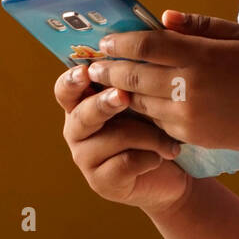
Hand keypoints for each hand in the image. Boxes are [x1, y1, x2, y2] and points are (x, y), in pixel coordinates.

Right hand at [54, 63, 191, 214]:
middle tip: (123, 96)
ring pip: (113, 138)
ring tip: (170, 140)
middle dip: (104, 103)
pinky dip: (150, 157)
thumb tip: (138, 55)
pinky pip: (125, 163)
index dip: (72, 81)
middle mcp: (77, 131)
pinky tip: (166, 155)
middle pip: (83, 114)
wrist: (173, 175)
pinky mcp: (101, 183)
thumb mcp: (144, 103)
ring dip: (148, 135)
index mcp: (82, 105)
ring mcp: (86, 159)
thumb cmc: (156, 129)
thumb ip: (133, 84)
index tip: (86, 71)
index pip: (65, 90)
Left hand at [85, 10, 238, 160]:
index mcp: (202, 58)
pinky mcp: (187, 135)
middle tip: (93, 62)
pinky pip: (153, 119)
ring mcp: (186, 116)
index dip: (121, 40)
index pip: (147, 45)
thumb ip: (201, 26)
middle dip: (107, 68)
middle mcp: (188, 88)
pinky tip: (134, 100)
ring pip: (137, 101)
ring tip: (105, 80)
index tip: (108, 38)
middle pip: (132, 76)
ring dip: (118, 90)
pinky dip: (141, 108)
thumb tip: (164, 18)